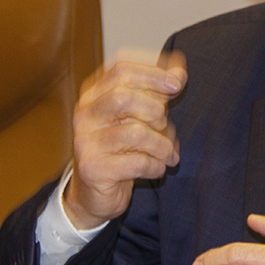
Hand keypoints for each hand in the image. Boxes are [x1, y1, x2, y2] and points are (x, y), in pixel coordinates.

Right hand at [64, 50, 186, 228]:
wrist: (94, 193)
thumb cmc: (122, 148)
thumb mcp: (140, 116)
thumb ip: (157, 93)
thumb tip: (179, 72)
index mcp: (94, 95)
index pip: (121, 71)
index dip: (153, 74)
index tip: (177, 84)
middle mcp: (85, 115)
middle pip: (124, 97)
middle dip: (155, 111)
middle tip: (164, 126)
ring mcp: (85, 142)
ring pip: (136, 132)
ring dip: (163, 145)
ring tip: (168, 154)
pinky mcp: (93, 169)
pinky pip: (137, 162)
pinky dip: (156, 166)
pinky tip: (157, 169)